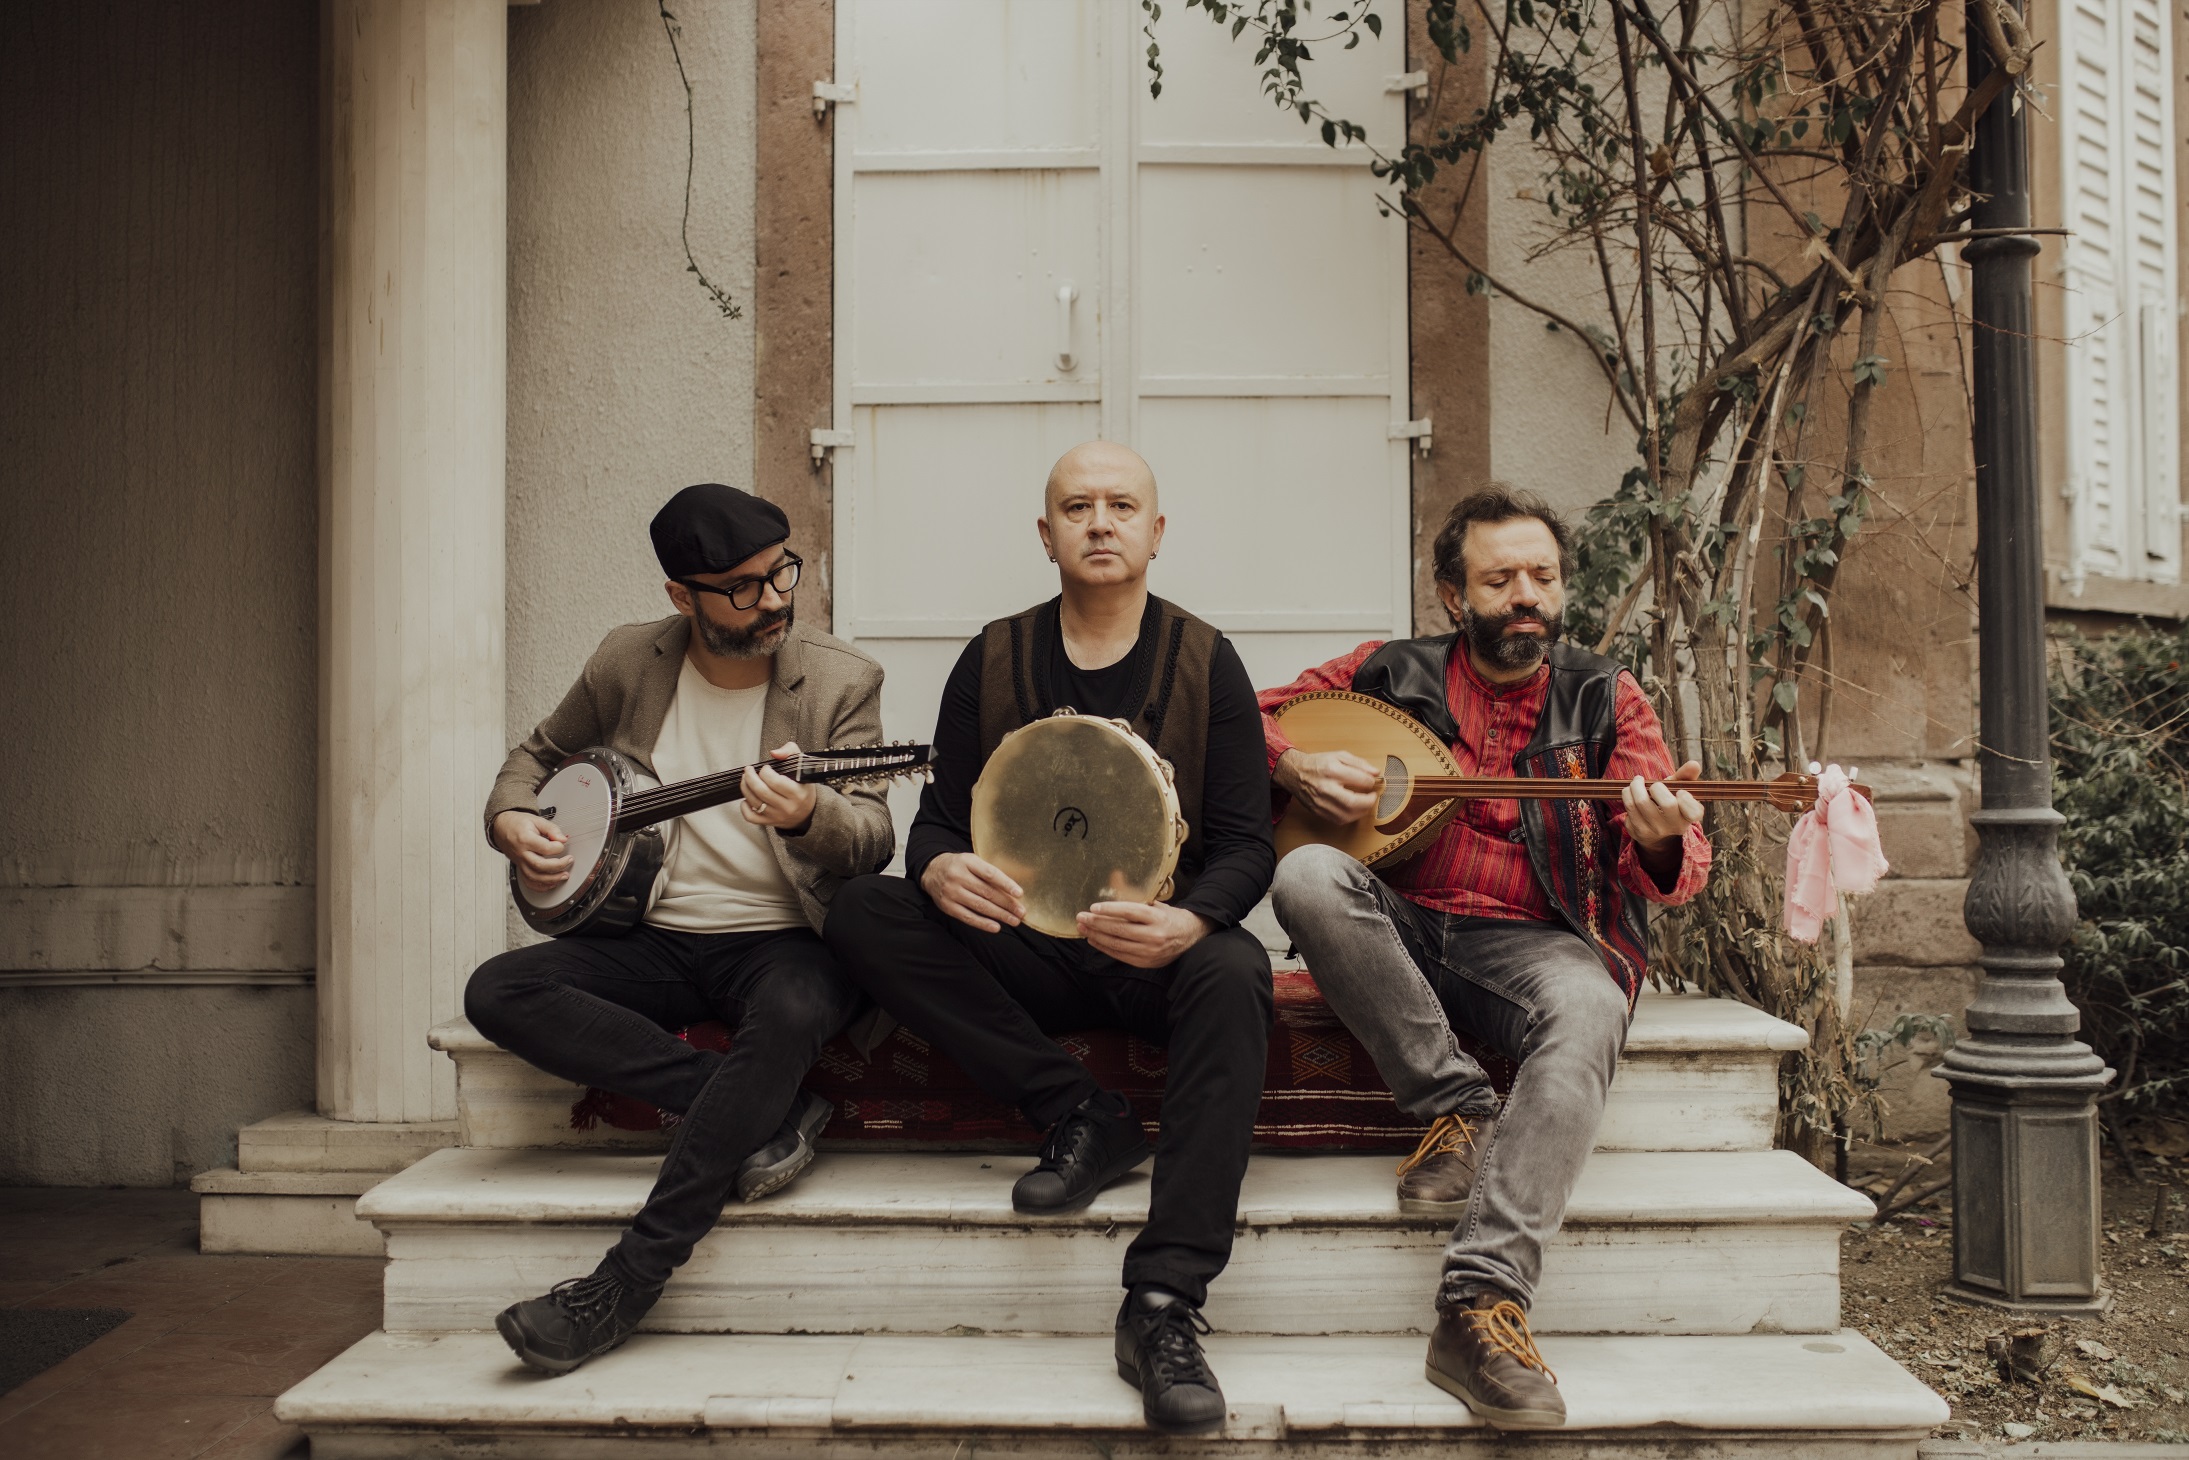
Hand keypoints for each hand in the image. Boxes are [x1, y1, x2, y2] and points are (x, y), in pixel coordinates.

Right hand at [492, 810, 572, 891]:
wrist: (501, 828)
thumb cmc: (518, 824)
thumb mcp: (536, 820)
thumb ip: (551, 829)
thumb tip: (563, 839)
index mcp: (525, 839)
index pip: (545, 848)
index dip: (558, 847)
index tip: (562, 844)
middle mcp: (521, 853)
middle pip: (540, 865)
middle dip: (558, 866)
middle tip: (569, 860)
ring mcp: (520, 862)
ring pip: (534, 877)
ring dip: (552, 879)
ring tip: (564, 876)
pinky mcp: (520, 868)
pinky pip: (528, 882)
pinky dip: (540, 886)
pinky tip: (551, 884)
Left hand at [741, 742, 817, 831]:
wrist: (807, 812)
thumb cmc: (803, 789)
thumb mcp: (803, 767)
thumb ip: (790, 752)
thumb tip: (774, 753)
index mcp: (798, 793)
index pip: (776, 782)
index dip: (766, 772)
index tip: (765, 768)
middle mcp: (787, 807)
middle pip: (762, 792)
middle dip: (750, 778)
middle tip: (749, 770)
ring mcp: (777, 816)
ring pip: (755, 802)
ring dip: (745, 788)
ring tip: (746, 779)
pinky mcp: (769, 822)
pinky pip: (751, 817)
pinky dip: (744, 807)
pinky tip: (747, 798)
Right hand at [921, 852, 1024, 932]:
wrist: (931, 871)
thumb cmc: (960, 866)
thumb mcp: (974, 861)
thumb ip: (995, 870)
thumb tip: (1027, 874)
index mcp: (967, 861)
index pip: (989, 873)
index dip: (1006, 884)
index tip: (1020, 893)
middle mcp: (958, 876)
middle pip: (987, 892)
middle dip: (1007, 903)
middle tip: (1022, 912)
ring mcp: (951, 892)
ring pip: (979, 905)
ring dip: (999, 915)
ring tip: (1014, 920)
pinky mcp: (948, 906)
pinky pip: (968, 917)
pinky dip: (983, 923)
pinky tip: (996, 927)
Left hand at [1076, 901, 1211, 968]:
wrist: (1189, 937)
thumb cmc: (1168, 917)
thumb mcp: (1154, 901)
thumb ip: (1132, 892)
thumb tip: (1114, 876)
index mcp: (1157, 916)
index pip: (1130, 912)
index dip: (1110, 909)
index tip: (1093, 907)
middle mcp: (1154, 935)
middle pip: (1120, 929)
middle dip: (1097, 924)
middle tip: (1081, 918)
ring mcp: (1150, 951)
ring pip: (1117, 944)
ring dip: (1096, 936)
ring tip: (1083, 929)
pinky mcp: (1145, 962)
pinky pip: (1120, 955)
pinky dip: (1104, 947)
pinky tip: (1093, 940)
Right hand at [1275, 747, 1381, 822]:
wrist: (1295, 773)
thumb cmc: (1318, 764)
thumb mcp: (1339, 756)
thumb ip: (1359, 763)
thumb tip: (1375, 773)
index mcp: (1332, 770)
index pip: (1361, 780)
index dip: (1371, 782)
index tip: (1371, 782)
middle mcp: (1325, 787)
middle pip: (1353, 802)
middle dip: (1369, 801)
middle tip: (1372, 796)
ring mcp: (1321, 802)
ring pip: (1347, 815)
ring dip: (1361, 811)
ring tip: (1363, 803)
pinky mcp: (1318, 811)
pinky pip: (1339, 820)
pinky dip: (1350, 816)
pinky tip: (1352, 809)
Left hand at [1623, 759, 1705, 850]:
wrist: (1656, 834)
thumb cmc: (1670, 805)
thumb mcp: (1679, 791)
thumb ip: (1686, 776)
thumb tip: (1694, 763)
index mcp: (1688, 817)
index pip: (1694, 812)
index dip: (1687, 800)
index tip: (1679, 792)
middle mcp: (1673, 827)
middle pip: (1667, 804)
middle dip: (1656, 786)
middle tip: (1652, 784)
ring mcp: (1655, 831)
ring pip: (1640, 803)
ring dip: (1635, 787)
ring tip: (1637, 783)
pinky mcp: (1637, 832)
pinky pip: (1628, 809)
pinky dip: (1628, 797)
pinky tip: (1631, 796)